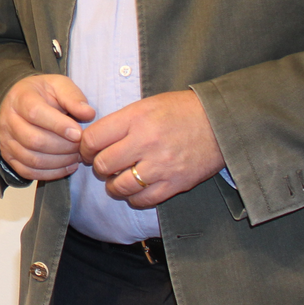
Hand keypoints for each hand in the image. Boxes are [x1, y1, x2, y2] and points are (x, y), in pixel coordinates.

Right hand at [0, 75, 95, 180]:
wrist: (22, 103)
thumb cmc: (44, 94)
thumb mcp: (59, 85)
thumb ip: (73, 97)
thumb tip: (88, 114)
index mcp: (20, 98)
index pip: (35, 113)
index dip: (58, 125)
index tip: (78, 133)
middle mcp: (9, 120)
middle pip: (33, 140)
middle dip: (63, 147)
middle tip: (82, 147)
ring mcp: (6, 140)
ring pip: (32, 159)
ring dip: (59, 162)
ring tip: (77, 157)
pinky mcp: (9, 156)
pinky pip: (28, 172)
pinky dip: (51, 173)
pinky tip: (68, 166)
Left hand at [79, 89, 223, 207]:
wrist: (220, 123)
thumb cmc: (181, 111)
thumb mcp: (147, 105)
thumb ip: (121, 122)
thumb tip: (94, 139)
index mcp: (136, 119)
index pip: (94, 139)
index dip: (84, 148)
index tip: (86, 151)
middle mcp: (146, 142)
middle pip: (104, 164)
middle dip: (98, 167)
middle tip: (103, 166)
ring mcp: (161, 165)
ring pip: (120, 186)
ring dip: (113, 186)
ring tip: (117, 180)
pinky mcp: (175, 184)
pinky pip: (143, 199)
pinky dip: (134, 198)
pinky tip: (135, 190)